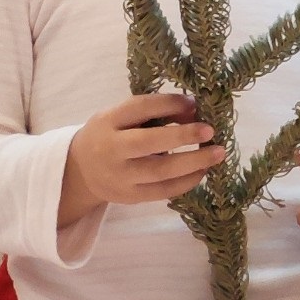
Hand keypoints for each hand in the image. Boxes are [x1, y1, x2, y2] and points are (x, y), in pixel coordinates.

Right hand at [60, 93, 222, 226]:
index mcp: (108, 122)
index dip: (168, 103)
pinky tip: (203, 171)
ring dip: (194, 162)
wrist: (81, 171)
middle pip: (148, 142)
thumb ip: (153, 111)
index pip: (139, 108)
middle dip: (182, 135)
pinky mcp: (130, 197)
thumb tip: (194, 109)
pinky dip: (187, 181)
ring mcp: (120, 177)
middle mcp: (111, 149)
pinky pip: (163, 192)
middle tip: (210, 130)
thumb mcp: (122, 117)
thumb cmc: (110, 135)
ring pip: (160, 171)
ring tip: (218, 153)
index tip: (195, 102)